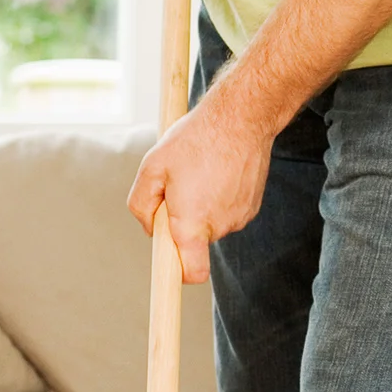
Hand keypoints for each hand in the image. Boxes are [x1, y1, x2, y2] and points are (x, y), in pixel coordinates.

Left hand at [127, 87, 274, 282]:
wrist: (242, 117)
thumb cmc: (195, 139)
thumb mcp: (152, 166)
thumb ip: (141, 204)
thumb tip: (149, 228)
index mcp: (193, 224)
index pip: (192, 273)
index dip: (179, 274)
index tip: (171, 268)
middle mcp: (219, 227)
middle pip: (194, 242)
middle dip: (182, 222)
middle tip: (179, 186)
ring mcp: (239, 219)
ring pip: (210, 224)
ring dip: (201, 206)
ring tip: (202, 172)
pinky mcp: (251, 207)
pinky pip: (227, 212)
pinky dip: (219, 198)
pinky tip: (219, 171)